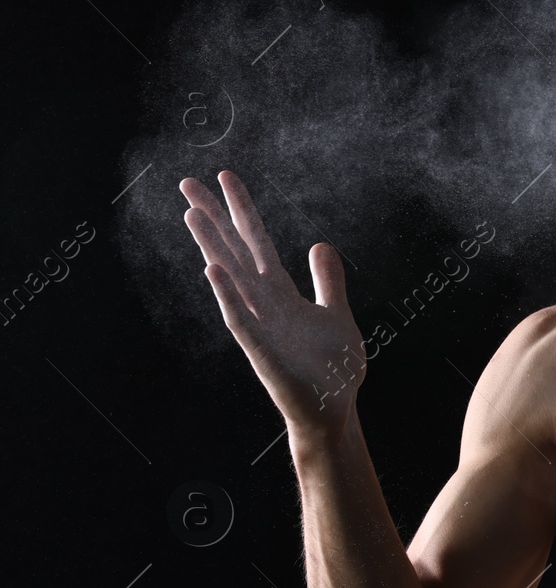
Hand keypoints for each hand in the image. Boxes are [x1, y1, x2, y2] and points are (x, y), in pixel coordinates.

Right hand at [180, 170, 365, 432]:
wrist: (332, 410)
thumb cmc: (330, 368)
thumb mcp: (336, 314)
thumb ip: (328, 280)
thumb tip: (321, 244)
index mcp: (280, 293)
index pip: (257, 243)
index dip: (242, 210)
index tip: (225, 177)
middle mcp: (264, 304)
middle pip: (234, 252)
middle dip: (212, 218)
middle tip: (187, 183)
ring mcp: (259, 327)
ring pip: (230, 280)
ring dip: (212, 247)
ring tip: (191, 214)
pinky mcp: (262, 353)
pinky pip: (240, 320)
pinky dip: (227, 296)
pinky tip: (213, 270)